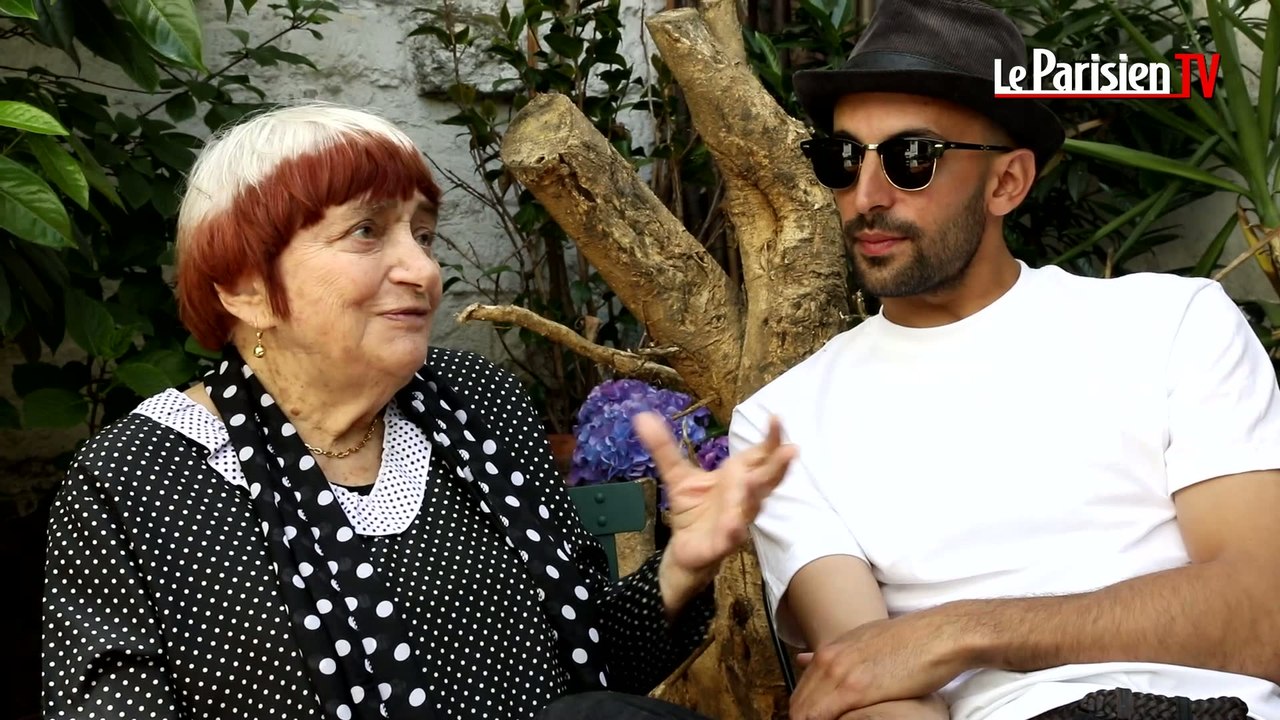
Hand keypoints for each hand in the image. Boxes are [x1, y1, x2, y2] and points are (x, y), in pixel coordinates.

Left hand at [634, 411, 794, 579]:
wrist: (683, 549)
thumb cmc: (692, 509)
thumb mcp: (676, 475)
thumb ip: (664, 447)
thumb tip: (642, 417)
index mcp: (737, 477)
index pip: (759, 456)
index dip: (771, 439)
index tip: (776, 418)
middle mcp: (743, 498)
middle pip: (765, 480)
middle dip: (777, 466)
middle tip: (790, 449)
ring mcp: (736, 521)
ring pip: (750, 508)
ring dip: (753, 496)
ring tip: (753, 481)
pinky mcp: (722, 544)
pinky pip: (730, 538)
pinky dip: (732, 531)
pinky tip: (733, 525)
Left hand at [789, 613, 966, 719]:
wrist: (939, 634)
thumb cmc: (910, 640)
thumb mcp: (864, 640)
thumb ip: (834, 654)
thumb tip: (803, 659)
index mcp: (830, 651)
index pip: (800, 693)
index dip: (806, 713)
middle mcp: (829, 660)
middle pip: (798, 704)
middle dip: (807, 719)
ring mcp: (840, 673)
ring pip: (806, 712)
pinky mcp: (857, 689)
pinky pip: (824, 716)